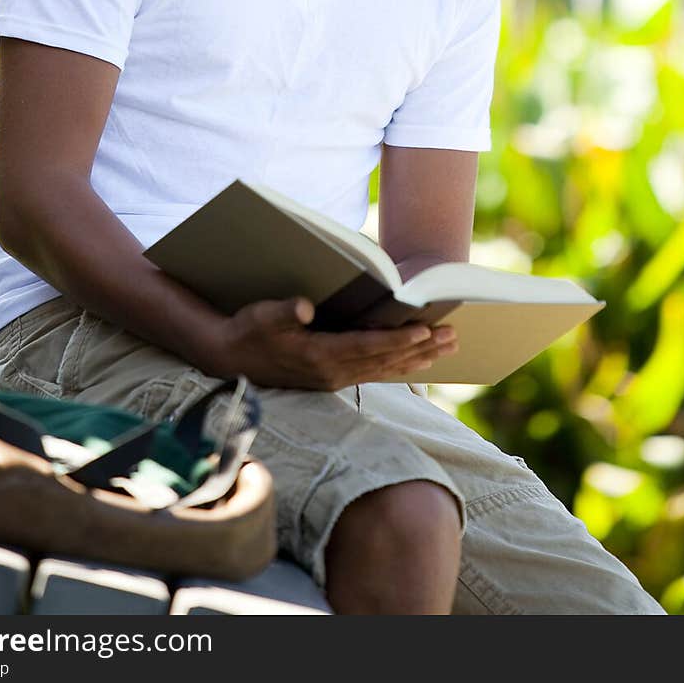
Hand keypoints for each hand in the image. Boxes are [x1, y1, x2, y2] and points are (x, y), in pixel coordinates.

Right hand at [213, 297, 457, 389]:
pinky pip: (375, 373)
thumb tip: (305, 305)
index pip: (367, 347)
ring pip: (385, 369)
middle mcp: (333, 371)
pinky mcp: (333, 377)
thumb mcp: (261, 316)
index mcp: (319, 355)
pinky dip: (400, 366)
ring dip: (418, 358)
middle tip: (453, 336)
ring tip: (447, 348)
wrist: (230, 358)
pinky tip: (418, 362)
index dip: (397, 340)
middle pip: (386, 360)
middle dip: (421, 348)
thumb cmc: (248, 330)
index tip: (424, 330)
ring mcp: (334, 377)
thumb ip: (285, 311)